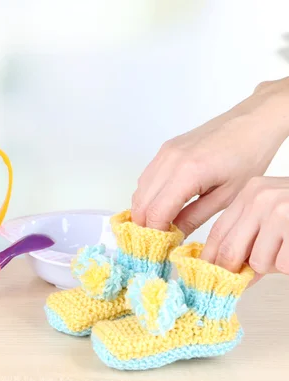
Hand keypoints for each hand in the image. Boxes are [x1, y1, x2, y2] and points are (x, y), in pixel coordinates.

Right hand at [131, 77, 288, 235]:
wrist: (252, 122)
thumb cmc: (249, 155)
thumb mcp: (227, 196)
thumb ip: (195, 217)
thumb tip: (175, 236)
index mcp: (188, 172)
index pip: (156, 212)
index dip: (155, 233)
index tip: (161, 247)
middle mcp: (170, 160)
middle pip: (141, 202)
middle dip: (145, 225)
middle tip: (158, 241)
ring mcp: (165, 152)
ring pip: (139, 190)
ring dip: (145, 210)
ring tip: (161, 226)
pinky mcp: (165, 149)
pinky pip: (146, 177)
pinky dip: (148, 195)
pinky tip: (162, 206)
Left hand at [200, 177, 288, 283]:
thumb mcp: (273, 212)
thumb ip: (250, 235)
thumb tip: (226, 269)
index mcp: (251, 192)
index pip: (219, 232)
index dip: (211, 258)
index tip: (207, 274)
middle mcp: (261, 198)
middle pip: (231, 251)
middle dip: (238, 269)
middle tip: (247, 276)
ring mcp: (280, 211)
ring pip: (259, 262)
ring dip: (275, 265)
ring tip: (288, 248)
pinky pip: (284, 264)